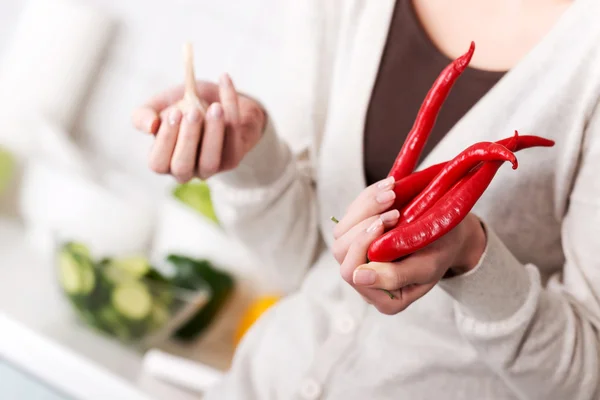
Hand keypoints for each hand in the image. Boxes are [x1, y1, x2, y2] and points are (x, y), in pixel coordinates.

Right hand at [132, 74, 265, 182]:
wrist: (219, 100)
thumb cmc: (185, 106)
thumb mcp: (161, 104)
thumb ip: (144, 114)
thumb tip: (149, 125)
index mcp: (165, 160)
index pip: (158, 163)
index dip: (165, 140)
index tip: (174, 113)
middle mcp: (186, 170)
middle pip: (183, 167)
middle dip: (187, 139)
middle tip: (193, 111)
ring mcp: (210, 168)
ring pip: (210, 161)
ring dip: (212, 134)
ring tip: (216, 107)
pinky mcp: (232, 159)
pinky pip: (232, 141)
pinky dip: (232, 111)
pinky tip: (225, 84)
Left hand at [332, 177, 486, 314]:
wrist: (450, 233)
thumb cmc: (442, 253)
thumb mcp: (427, 267)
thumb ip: (395, 276)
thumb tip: (359, 277)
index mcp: (382, 297)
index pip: (352, 272)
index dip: (363, 244)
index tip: (391, 219)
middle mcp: (365, 279)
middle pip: (341, 251)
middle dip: (364, 222)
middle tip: (393, 204)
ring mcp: (359, 256)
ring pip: (342, 231)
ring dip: (365, 207)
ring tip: (392, 192)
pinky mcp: (358, 233)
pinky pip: (351, 214)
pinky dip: (368, 197)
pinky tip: (390, 187)